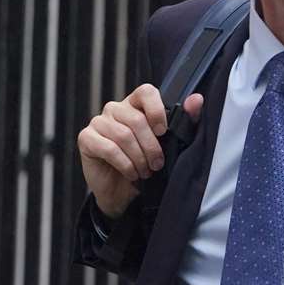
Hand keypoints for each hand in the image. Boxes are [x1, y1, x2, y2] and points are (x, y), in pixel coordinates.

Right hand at [76, 85, 203, 218]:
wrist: (123, 193)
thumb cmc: (146, 166)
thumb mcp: (169, 146)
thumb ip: (185, 122)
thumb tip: (197, 100)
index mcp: (136, 105)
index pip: (146, 91)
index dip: (156, 110)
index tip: (163, 132)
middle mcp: (115, 109)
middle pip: (136, 119)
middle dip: (151, 147)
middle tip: (157, 164)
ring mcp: (99, 122)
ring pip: (123, 135)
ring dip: (138, 158)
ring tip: (144, 172)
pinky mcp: (86, 138)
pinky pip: (108, 148)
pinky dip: (124, 164)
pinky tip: (131, 173)